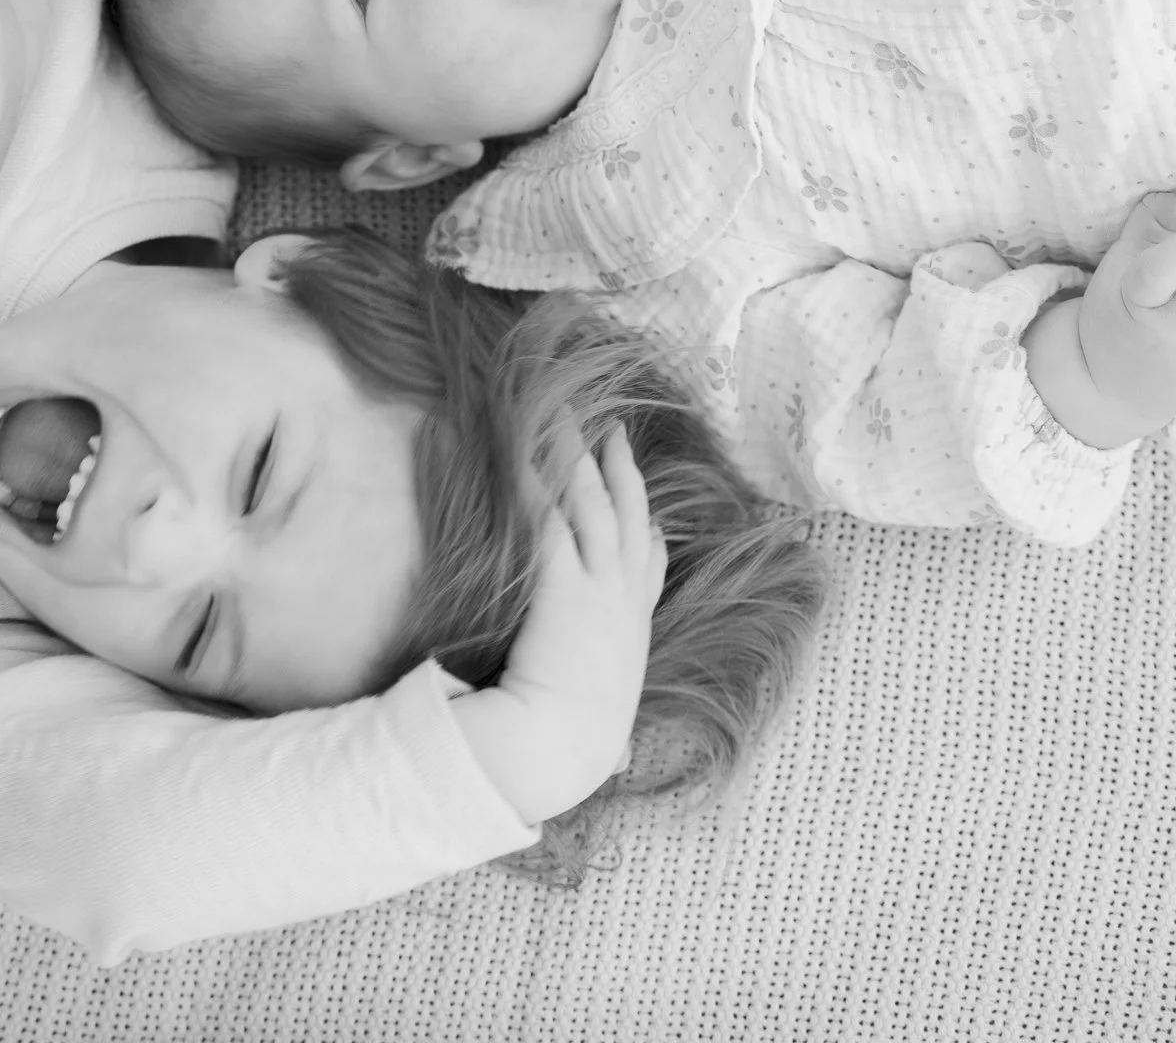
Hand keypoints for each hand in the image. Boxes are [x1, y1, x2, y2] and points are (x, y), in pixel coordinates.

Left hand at [447, 428, 665, 824]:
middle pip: (631, 518)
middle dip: (623, 472)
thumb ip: (616, 736)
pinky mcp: (563, 581)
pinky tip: (522, 455)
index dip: (654, 537)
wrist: (562, 742)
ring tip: (567, 421)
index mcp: (635, 630)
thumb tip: (623, 754)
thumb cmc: (580, 744)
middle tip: (614, 433)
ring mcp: (599, 586)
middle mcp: (624, 599)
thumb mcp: (612, 733)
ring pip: (596, 505)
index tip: (654, 518)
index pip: (651, 571)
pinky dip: (537, 482)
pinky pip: (550, 519)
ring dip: (581, 458)